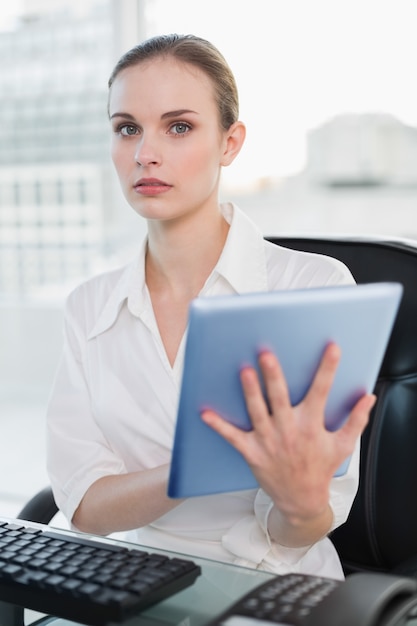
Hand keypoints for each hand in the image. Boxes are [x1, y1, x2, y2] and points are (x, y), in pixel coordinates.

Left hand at [201, 343, 375, 527]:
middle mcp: (289, 430)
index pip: (322, 391)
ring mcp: (269, 441)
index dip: (328, 369)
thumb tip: (368, 397)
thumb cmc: (321, 468)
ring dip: (250, 391)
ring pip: (257, 411)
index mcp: (312, 425)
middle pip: (280, 398)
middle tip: (266, 354)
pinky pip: (233, 437)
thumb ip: (355, 420)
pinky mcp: (252, 452)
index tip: (331, 348)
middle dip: (273, 375)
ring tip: (244, 371)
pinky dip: (219, 425)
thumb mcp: (342, 445)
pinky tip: (204, 413)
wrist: (302, 501)